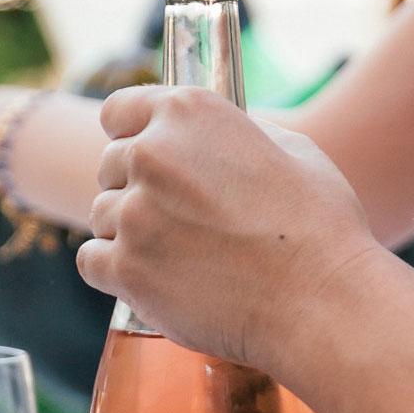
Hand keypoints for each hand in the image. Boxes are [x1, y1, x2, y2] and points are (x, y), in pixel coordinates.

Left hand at [77, 85, 388, 374]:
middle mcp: (152, 153)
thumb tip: (205, 142)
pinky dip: (115, 273)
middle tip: (179, 221)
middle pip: (110, 167)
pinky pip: (92, 262)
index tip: (145, 159)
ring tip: (180, 256)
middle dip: (136, 191)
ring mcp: (135, 212)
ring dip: (129, 234)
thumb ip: (231, 135)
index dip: (131, 136)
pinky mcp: (126, 268)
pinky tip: (154, 278)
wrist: (321, 301)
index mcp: (189, 112)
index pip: (119, 111)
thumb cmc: (319, 227)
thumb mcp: (288, 149)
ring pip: (102, 216)